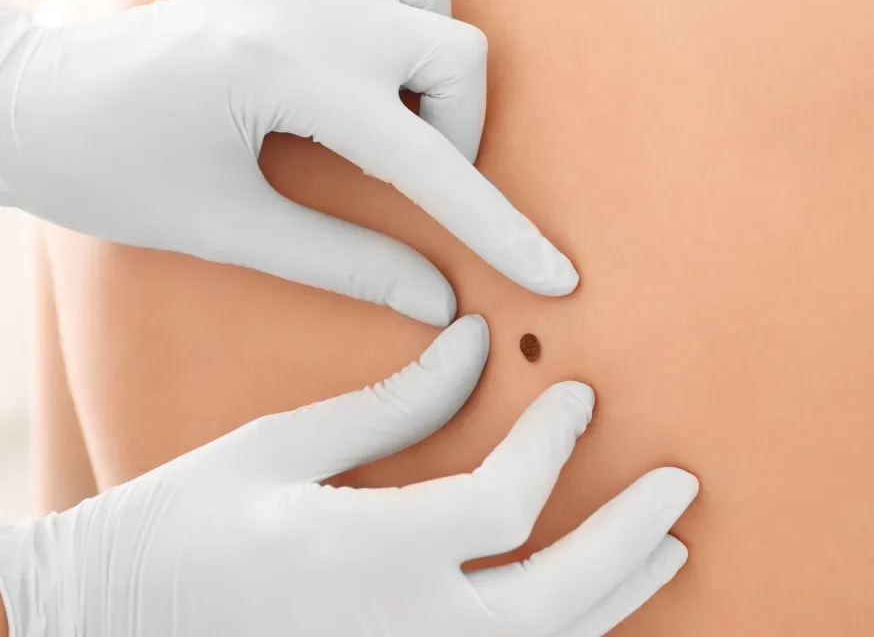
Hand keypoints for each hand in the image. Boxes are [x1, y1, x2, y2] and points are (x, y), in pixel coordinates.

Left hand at [0, 0, 576, 325]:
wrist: (36, 103)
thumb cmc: (114, 173)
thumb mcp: (232, 232)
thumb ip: (348, 263)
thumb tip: (439, 301)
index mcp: (288, 71)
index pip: (429, 164)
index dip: (500, 229)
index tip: (557, 277)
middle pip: (460, 53)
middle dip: (461, 128)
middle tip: (413, 172)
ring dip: (434, 59)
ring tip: (385, 107)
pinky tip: (368, 36)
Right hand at [0, 315, 697, 636]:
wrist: (109, 622)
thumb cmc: (180, 525)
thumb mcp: (276, 446)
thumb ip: (390, 406)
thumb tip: (471, 348)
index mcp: (359, 553)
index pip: (503, 506)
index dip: (554, 444)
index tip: (578, 395)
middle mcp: (396, 629)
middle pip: (554, 598)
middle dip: (627, 538)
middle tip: (680, 487)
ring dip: (615, 598)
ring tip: (666, 549)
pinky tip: (590, 610)